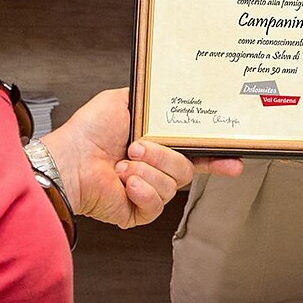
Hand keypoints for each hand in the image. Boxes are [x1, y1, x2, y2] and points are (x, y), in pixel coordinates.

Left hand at [43, 87, 242, 227]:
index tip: (233, 160)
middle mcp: (153, 169)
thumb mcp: (122, 100)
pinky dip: (141, 190)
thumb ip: (149, 99)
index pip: (194, 154)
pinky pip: (156, 205)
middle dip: (164, 156)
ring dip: (146, 171)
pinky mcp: (136, 212)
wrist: (69, 159)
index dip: (215, 158)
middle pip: (186, 168)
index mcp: (154, 146)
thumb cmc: (87, 131)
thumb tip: (167, 90)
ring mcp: (146, 191)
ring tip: (122, 164)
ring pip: (173, 186)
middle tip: (137, 147)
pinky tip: (126, 183)